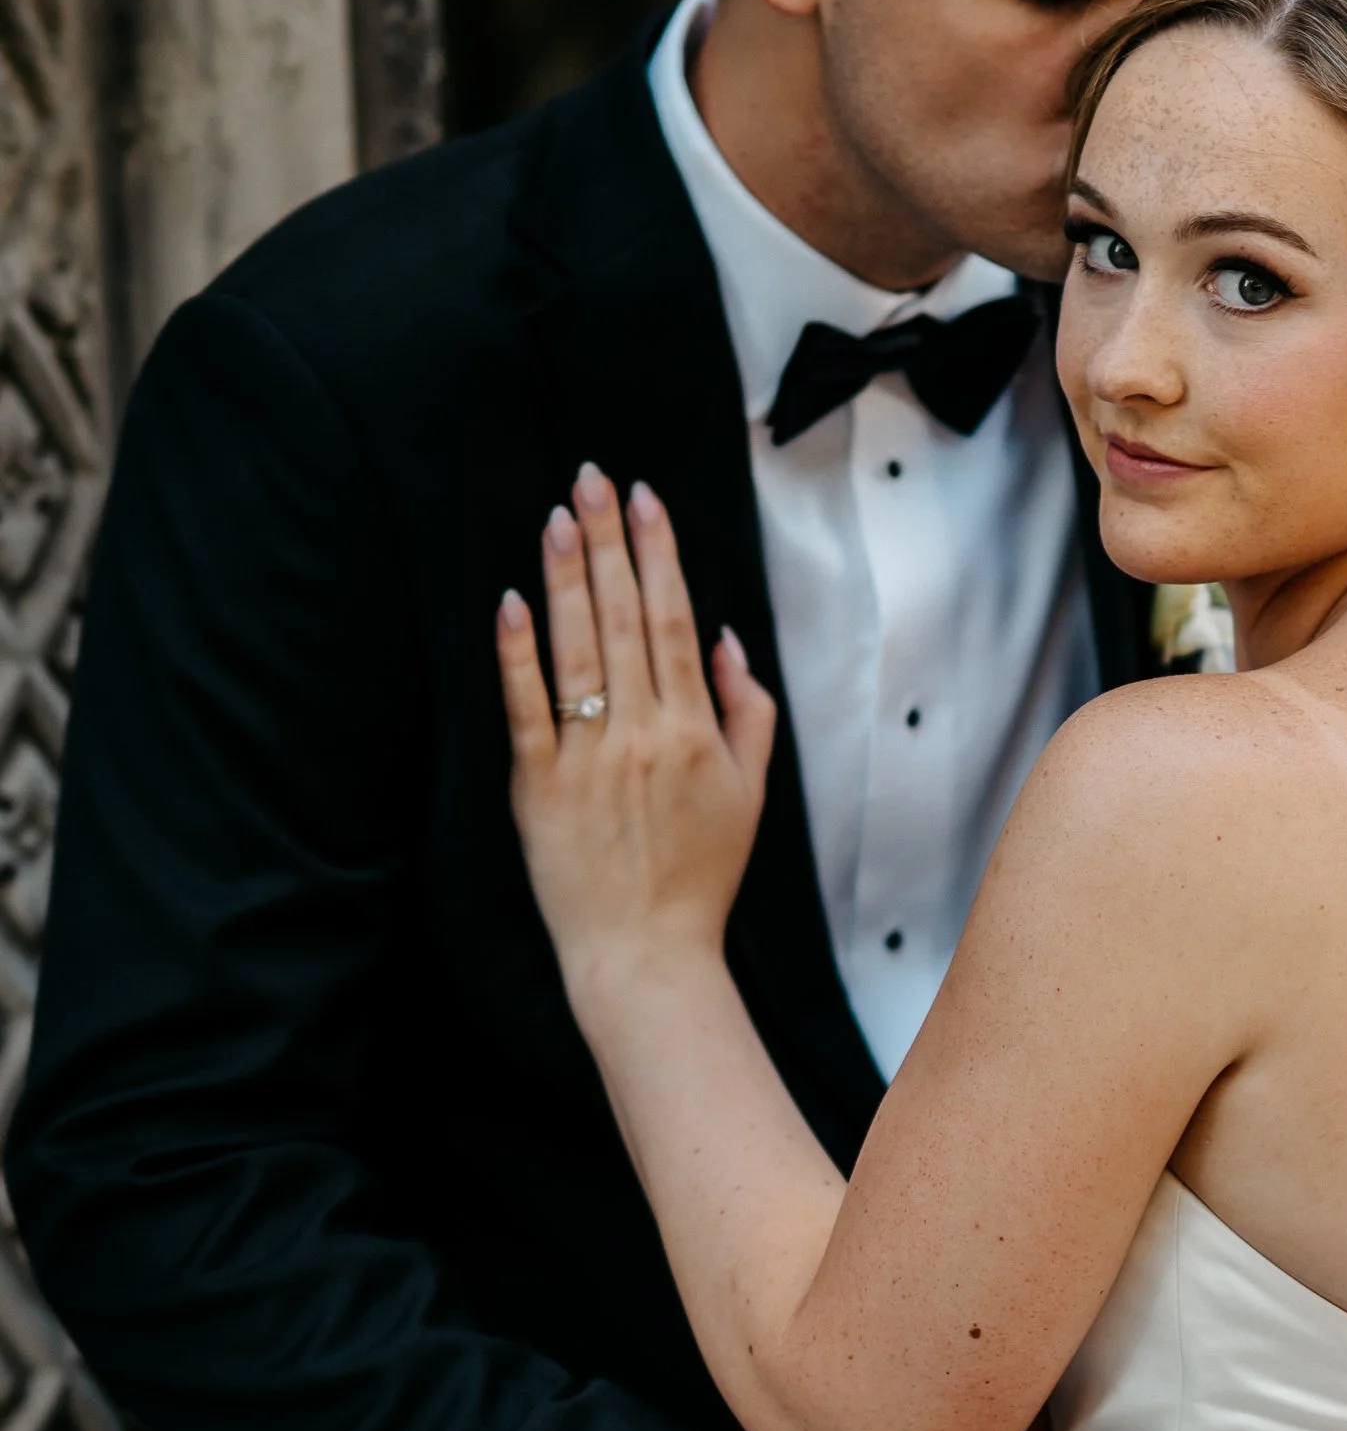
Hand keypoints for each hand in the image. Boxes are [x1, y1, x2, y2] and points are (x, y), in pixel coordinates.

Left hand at [497, 465, 776, 1006]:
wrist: (646, 954)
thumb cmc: (700, 876)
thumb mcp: (751, 795)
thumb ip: (749, 713)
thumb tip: (727, 640)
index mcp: (696, 729)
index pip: (673, 621)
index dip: (658, 554)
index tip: (643, 498)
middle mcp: (643, 733)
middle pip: (623, 618)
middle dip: (608, 541)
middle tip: (590, 477)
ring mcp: (589, 757)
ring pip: (576, 650)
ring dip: (566, 578)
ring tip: (556, 517)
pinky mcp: (539, 785)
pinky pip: (526, 708)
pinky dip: (517, 653)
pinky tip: (511, 601)